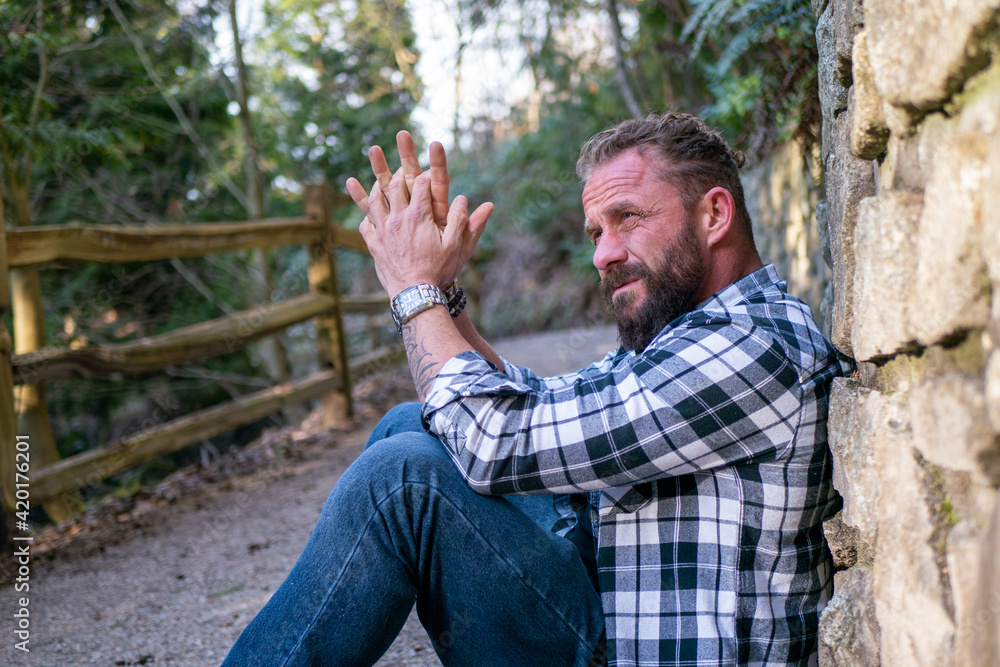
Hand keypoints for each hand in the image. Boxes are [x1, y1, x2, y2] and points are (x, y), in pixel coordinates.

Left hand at [352, 166, 478, 297]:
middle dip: (400, 172)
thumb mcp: (456, 246)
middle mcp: (398, 219)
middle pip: (395, 186)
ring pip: (375, 200)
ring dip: (377, 186)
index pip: (421, 184)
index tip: (429, 171)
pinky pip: (366, 224)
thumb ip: (461, 220)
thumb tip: (464, 198)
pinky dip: (366, 215)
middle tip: (402, 166)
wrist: (415, 293)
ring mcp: (383, 230)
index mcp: (419, 216)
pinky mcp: (373, 244)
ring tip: (378, 179)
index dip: (426, 174)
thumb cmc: (438, 270)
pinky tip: (367, 213)